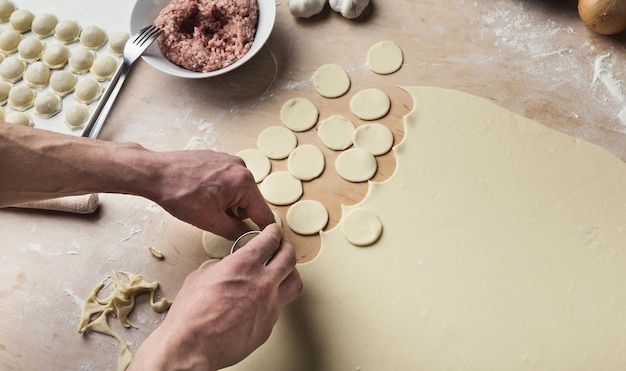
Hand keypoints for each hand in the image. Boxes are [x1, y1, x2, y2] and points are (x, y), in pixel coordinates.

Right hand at [129, 224, 301, 369]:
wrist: (192, 346)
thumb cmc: (191, 315)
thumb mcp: (202, 277)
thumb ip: (222, 268)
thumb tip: (227, 268)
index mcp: (244, 265)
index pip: (270, 240)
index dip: (274, 233)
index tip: (274, 231)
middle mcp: (262, 283)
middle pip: (289, 257)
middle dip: (287, 247)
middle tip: (283, 245)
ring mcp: (269, 305)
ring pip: (294, 282)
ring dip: (290, 272)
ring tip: (284, 271)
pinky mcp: (269, 325)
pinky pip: (281, 306)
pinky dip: (276, 298)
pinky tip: (268, 298)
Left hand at [146, 149, 273, 238]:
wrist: (155, 173)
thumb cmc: (179, 194)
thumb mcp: (211, 222)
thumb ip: (236, 232)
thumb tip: (249, 237)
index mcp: (244, 182)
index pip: (263, 213)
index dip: (262, 230)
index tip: (260, 240)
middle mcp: (241, 167)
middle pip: (251, 201)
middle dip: (238, 214)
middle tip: (216, 218)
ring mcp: (229, 160)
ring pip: (239, 191)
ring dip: (228, 203)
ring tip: (206, 204)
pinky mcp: (218, 158)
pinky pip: (229, 181)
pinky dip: (220, 191)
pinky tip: (202, 194)